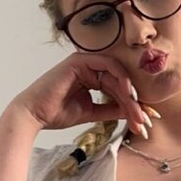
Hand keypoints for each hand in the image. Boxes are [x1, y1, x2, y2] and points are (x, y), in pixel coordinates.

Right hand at [8, 53, 157, 136]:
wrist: (34, 115)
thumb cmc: (56, 113)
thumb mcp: (91, 112)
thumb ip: (111, 109)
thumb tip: (133, 111)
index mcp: (90, 77)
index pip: (117, 88)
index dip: (133, 103)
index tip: (145, 119)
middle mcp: (89, 67)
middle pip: (120, 82)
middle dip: (135, 102)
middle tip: (145, 119)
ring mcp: (84, 62)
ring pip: (117, 74)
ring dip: (130, 94)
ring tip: (138, 111)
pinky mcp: (80, 60)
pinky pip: (108, 65)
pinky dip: (120, 78)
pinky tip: (129, 93)